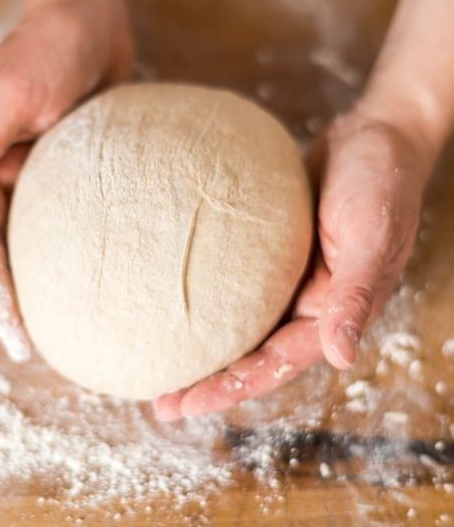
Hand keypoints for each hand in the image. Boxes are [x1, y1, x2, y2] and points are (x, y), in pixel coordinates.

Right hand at [0, 0, 131, 360]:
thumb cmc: (46, 48)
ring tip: (78, 327)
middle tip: (40, 348)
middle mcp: (14, 180)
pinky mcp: (85, 174)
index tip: (13, 332)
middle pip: (11, 252)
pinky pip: (85, 220)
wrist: (92, 17)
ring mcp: (51, 180)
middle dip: (21, 300)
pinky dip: (91, 250)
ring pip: (47, 243)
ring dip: (56, 283)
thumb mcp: (8, 96)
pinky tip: (114, 278)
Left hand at [153, 109, 434, 419]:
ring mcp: (287, 281)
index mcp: (332, 314)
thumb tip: (341, 357)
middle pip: (251, 355)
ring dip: (203, 348)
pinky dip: (207, 301)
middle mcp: (307, 306)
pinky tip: (173, 302)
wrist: (374, 134)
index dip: (232, 388)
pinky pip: (235, 287)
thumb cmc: (382, 182)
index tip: (187, 405)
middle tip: (159, 401)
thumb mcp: (372, 235)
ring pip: (240, 326)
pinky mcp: (271, 254)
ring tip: (158, 362)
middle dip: (208, 382)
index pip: (276, 365)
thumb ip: (356, 294)